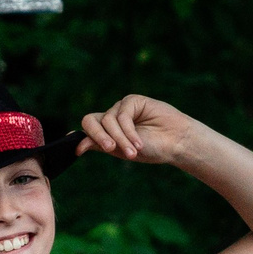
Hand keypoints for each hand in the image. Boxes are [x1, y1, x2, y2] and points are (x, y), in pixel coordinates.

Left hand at [78, 95, 202, 168]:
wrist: (175, 143)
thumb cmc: (150, 148)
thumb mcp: (120, 150)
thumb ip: (99, 145)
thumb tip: (77, 146)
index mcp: (105, 131)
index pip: (86, 130)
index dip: (79, 139)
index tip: (77, 152)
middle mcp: (110, 118)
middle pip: (90, 121)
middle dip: (98, 136)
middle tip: (109, 148)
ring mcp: (121, 108)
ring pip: (107, 121)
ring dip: (120, 138)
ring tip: (133, 152)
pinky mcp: (133, 101)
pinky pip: (122, 115)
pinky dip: (129, 131)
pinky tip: (139, 142)